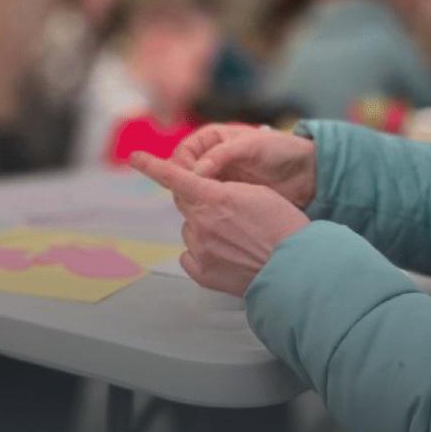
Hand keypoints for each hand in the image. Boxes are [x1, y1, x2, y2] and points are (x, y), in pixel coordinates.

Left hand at [130, 152, 308, 296]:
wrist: (295, 267)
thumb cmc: (282, 225)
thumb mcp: (256, 193)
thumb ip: (224, 190)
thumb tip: (206, 198)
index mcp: (214, 197)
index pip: (175, 178)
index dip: (152, 166)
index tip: (135, 157)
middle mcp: (201, 222)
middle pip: (185, 206)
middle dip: (200, 205)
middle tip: (228, 214)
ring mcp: (200, 249)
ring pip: (190, 232)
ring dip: (205, 231)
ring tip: (236, 240)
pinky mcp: (202, 273)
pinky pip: (189, 257)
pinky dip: (202, 254)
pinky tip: (225, 256)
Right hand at [170, 124, 317, 210]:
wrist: (305, 173)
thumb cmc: (280, 150)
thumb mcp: (252, 146)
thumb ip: (223, 154)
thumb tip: (196, 171)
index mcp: (210, 139)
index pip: (182, 153)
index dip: (182, 167)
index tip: (190, 181)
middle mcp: (208, 159)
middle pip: (184, 175)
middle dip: (187, 186)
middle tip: (199, 199)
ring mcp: (216, 180)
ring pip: (193, 193)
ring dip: (197, 201)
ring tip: (208, 210)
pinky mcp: (226, 199)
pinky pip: (208, 206)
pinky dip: (208, 211)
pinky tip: (216, 217)